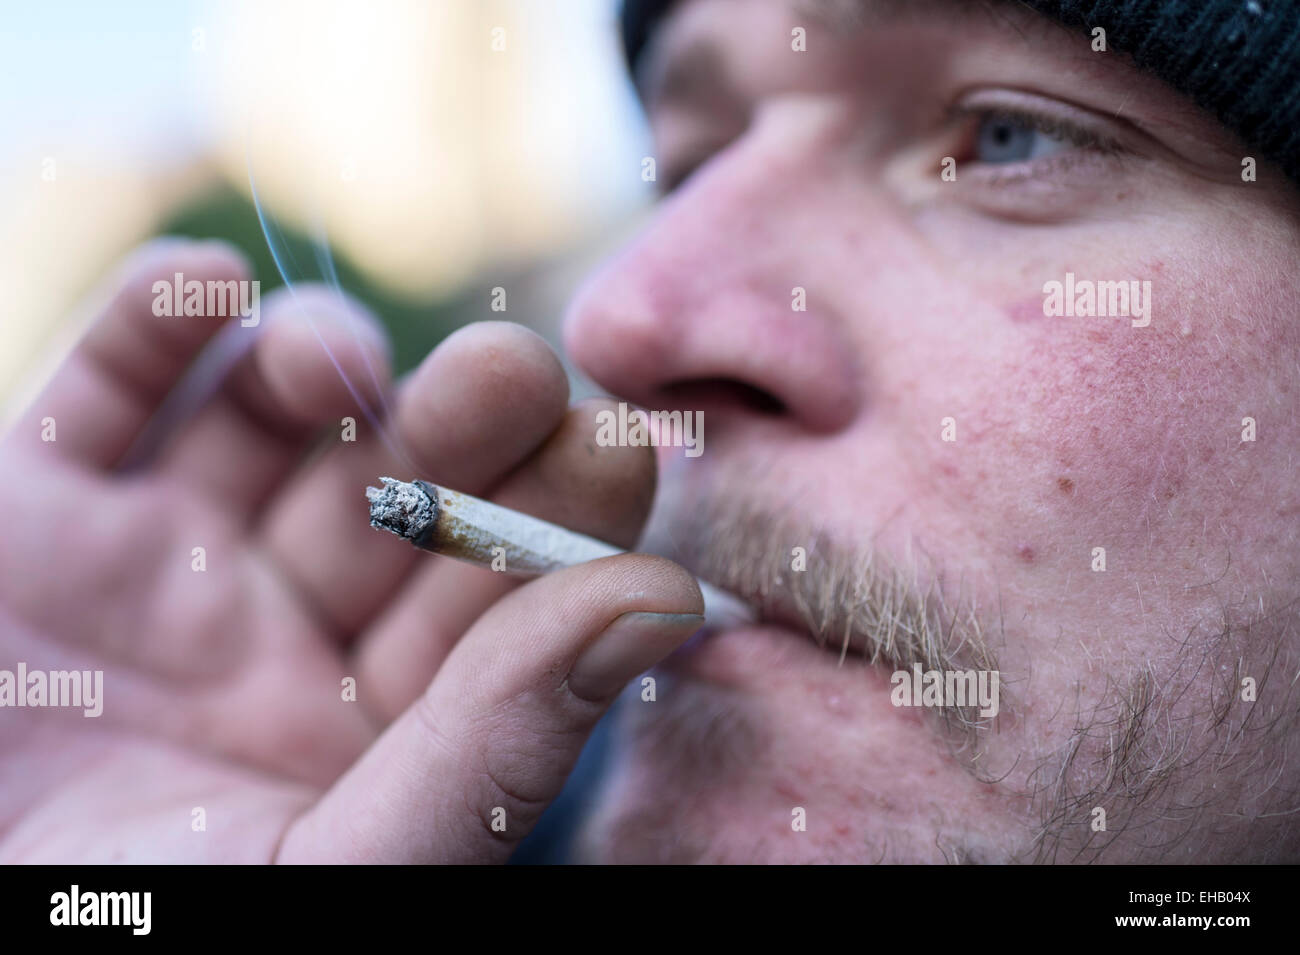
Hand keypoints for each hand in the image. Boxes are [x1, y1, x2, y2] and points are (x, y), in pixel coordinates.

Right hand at [0, 238, 701, 862]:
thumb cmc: (135, 936)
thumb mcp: (342, 863)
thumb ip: (503, 744)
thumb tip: (668, 601)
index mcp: (379, 716)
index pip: (497, 591)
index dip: (561, 516)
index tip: (620, 442)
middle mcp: (287, 623)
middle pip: (403, 488)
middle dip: (463, 422)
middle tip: (517, 368)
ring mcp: (163, 557)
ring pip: (271, 417)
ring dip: (317, 359)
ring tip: (332, 365)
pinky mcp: (37, 506)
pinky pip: (106, 388)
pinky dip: (150, 323)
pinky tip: (198, 288)